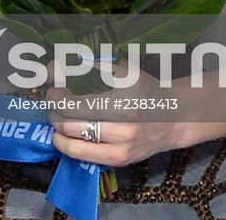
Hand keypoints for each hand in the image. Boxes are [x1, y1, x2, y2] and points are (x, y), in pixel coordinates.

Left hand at [46, 68, 189, 168]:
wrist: (174, 119)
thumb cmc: (143, 89)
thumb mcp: (121, 70)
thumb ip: (87, 67)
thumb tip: (51, 69)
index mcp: (124, 90)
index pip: (74, 95)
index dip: (56, 90)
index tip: (53, 85)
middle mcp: (124, 119)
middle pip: (67, 116)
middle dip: (54, 106)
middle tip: (56, 100)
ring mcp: (122, 143)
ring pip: (69, 135)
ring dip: (57, 124)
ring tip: (61, 115)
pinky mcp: (119, 159)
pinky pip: (79, 154)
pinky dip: (64, 142)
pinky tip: (64, 134)